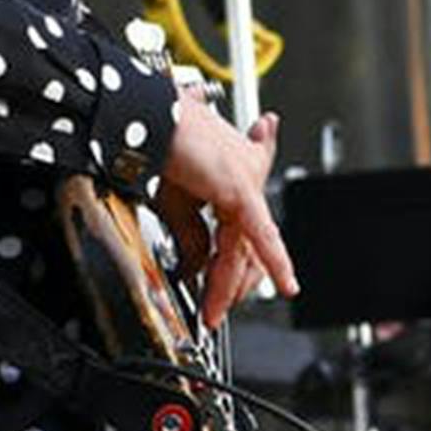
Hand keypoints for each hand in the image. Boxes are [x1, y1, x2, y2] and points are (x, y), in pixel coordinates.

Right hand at [160, 99, 296, 329]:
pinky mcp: (240, 188)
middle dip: (235, 283)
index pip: (246, 233)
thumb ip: (191, 236)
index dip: (240, 266)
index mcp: (232, 178)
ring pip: (247, 247)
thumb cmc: (157, 147)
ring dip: (229, 283)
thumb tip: (197, 267)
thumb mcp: (173, 203)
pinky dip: (273, 260)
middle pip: (251, 245)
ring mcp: (247, 181)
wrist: (145, 120)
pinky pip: (259, 233)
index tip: (232, 294)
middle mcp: (247, 177)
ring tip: (215, 310)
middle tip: (216, 311)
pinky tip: (284, 282)